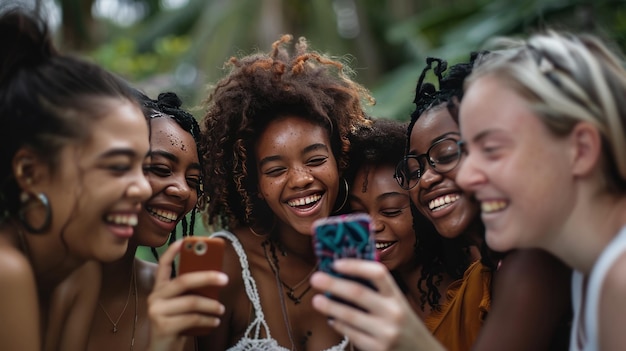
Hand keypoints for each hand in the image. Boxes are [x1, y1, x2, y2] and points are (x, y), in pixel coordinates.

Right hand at [147, 240, 227, 350]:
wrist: (160, 350)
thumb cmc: (175, 325)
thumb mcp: (180, 306)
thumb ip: (190, 293)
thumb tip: (215, 279)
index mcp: (159, 289)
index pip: (163, 265)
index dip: (173, 251)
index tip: (185, 240)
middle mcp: (155, 297)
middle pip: (184, 280)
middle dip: (207, 277)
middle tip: (225, 279)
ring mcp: (157, 312)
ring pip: (192, 302)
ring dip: (211, 306)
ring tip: (221, 310)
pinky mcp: (163, 326)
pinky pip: (193, 318)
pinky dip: (208, 320)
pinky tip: (214, 322)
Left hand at [310, 259, 444, 350]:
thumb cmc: (405, 326)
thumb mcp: (398, 305)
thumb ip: (378, 292)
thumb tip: (344, 276)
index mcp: (397, 297)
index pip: (378, 274)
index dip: (356, 266)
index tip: (336, 263)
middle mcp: (393, 312)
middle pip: (358, 293)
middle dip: (334, 284)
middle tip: (315, 278)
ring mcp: (385, 333)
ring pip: (350, 316)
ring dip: (330, 307)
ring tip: (315, 300)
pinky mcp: (377, 349)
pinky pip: (352, 334)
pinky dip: (339, 325)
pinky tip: (332, 319)